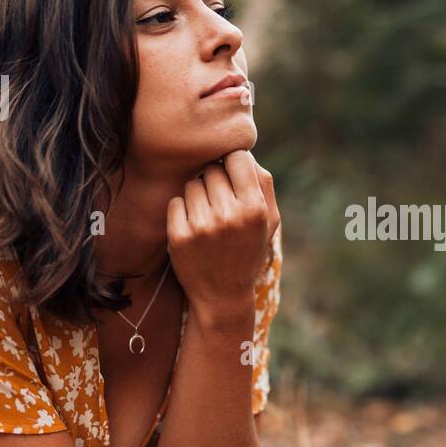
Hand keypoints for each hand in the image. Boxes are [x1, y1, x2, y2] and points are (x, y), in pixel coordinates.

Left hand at [166, 149, 279, 319]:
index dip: (234, 164)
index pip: (238, 157)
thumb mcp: (269, 221)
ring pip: (192, 184)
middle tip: (220, 203)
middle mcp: (229, 215)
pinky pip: (176, 202)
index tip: (232, 176)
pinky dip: (182, 211)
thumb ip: (263, 183)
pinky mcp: (179, 236)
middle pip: (212, 169)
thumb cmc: (248, 251)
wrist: (223, 296)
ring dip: (198, 196)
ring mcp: (202, 226)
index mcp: (255, 208)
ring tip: (208, 218)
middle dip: (215, 181)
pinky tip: (194, 228)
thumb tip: (243, 151)